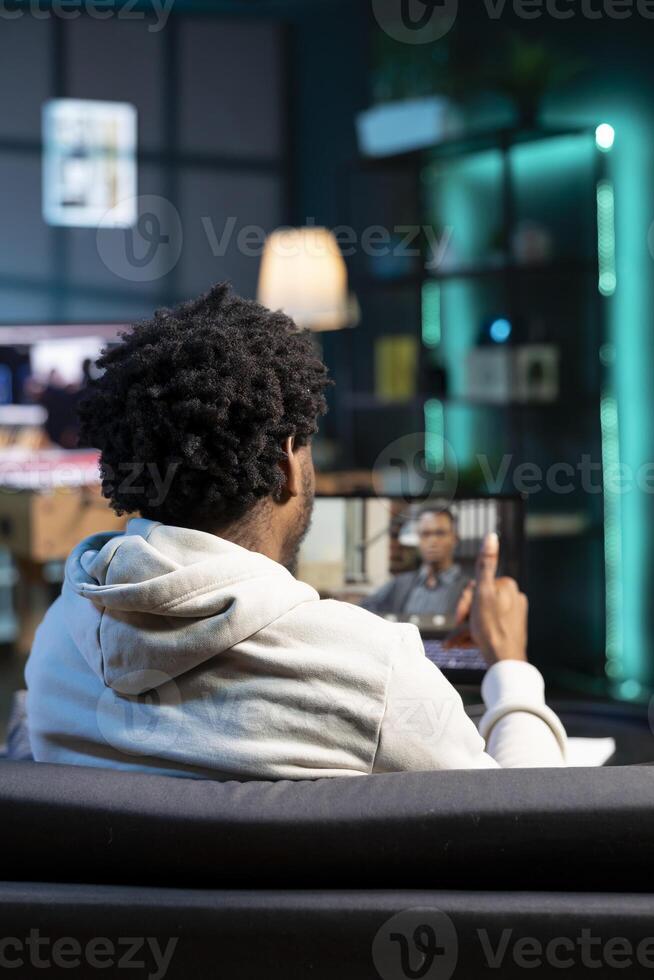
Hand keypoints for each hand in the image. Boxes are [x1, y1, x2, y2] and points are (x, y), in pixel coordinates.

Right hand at [456, 532, 527, 664]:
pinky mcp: (511, 630)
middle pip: (478, 601)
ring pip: (481, 617)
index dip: (464, 602)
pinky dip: (475, 634)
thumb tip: (491, 535)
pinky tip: (466, 644)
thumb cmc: (492, 628)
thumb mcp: (483, 593)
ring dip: (466, 628)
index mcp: (508, 586)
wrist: (505, 661)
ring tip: (455, 642)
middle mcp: (514, 598)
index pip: (476, 587)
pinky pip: (488, 628)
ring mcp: (513, 615)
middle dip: (465, 616)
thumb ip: (486, 564)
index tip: (460, 617)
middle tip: (460, 629)